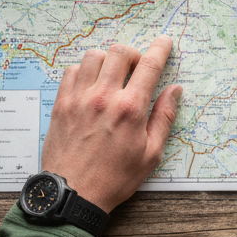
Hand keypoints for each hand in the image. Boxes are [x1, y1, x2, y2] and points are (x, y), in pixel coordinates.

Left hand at [40, 34, 182, 212]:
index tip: (165, 42)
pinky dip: (83, 71)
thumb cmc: (114, 178)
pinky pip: (71, 70)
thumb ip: (164, 117)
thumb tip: (175, 90)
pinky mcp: (61, 103)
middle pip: (120, 52)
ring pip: (94, 56)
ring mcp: (79, 98)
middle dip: (133, 54)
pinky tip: (90, 85)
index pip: (149, 65)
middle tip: (136, 68)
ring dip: (107, 60)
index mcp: (130, 109)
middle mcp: (104, 97)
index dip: (160, 48)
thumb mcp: (151, 154)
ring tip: (112, 76)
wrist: (74, 195)